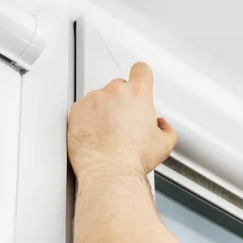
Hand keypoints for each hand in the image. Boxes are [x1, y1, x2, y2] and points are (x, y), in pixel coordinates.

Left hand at [68, 62, 176, 180]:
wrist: (108, 171)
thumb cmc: (133, 158)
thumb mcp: (164, 145)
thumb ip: (166, 128)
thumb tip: (161, 126)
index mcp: (138, 95)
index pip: (141, 70)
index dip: (141, 76)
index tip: (140, 81)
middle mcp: (115, 92)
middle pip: (120, 86)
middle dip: (122, 100)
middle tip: (125, 121)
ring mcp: (93, 100)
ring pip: (101, 99)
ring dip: (104, 111)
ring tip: (109, 134)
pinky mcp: (77, 110)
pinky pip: (84, 109)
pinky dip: (88, 119)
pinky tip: (96, 136)